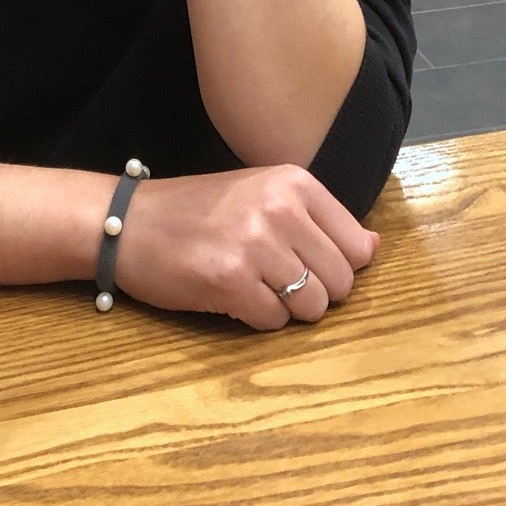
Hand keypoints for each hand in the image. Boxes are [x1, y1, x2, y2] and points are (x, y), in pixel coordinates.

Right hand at [114, 165, 378, 330]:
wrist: (132, 222)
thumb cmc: (201, 210)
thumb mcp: (263, 193)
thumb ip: (318, 219)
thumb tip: (374, 249)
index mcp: (295, 182)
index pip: (359, 246)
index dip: (340, 267)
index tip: (310, 264)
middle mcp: (281, 208)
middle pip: (341, 282)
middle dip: (317, 293)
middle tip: (278, 281)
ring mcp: (256, 245)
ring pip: (313, 307)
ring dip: (288, 309)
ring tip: (256, 287)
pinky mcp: (231, 282)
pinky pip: (274, 323)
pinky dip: (258, 319)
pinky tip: (233, 296)